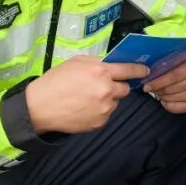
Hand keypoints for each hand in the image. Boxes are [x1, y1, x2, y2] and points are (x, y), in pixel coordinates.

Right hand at [25, 56, 148, 133]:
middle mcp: (106, 90)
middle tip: (101, 86)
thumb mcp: (76, 62)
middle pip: (125, 89)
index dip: (139, 70)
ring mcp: (104, 108)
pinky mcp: (100, 122)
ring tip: (86, 99)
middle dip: (117, 87)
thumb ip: (97, 62)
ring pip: (115, 102)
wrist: (40, 106)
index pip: (129, 70)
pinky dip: (99, 111)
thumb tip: (113, 64)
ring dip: (107, 100)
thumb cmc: (56, 81)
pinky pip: (106, 114)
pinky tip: (84, 108)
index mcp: (101, 71)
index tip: (145, 70)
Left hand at [143, 56, 185, 113]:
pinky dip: (166, 104)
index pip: (173, 76)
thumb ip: (164, 63)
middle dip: (156, 89)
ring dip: (160, 96)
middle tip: (148, 87)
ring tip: (157, 91)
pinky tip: (164, 98)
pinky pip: (174, 107)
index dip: (158, 82)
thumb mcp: (175, 59)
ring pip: (170, 98)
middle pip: (170, 89)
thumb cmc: (181, 65)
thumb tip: (145, 70)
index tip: (146, 85)